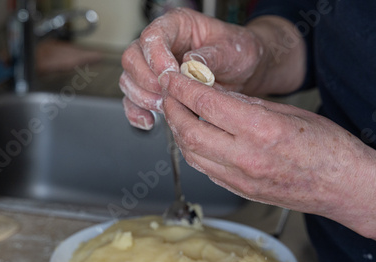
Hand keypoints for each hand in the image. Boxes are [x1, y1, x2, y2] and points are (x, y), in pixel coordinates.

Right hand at [119, 8, 264, 129]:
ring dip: (142, 98)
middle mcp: (161, 45)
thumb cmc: (239, 53)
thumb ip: (212, 55)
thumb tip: (190, 64)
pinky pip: (134, 101)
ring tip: (166, 107)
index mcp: (178, 26)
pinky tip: (149, 121)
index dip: (156, 57)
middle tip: (168, 93)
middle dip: (147, 80)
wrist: (245, 73)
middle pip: (132, 58)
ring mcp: (154, 68)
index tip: (169, 74)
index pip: (153, 36)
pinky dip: (137, 113)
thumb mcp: (233, 50)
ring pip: (129, 80)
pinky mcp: (155, 90)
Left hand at [160, 70, 375, 260]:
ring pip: (192, 155)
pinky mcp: (241, 192)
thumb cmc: (328, 148)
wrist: (344, 188)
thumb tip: (217, 95)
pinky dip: (194, 151)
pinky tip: (196, 139)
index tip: (172, 79)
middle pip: (190, 132)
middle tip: (169, 96)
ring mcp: (242, 180)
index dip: (183, 88)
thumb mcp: (289, 113)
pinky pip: (206, 170)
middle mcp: (247, 158)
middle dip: (173, 110)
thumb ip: (249, 104)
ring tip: (179, 116)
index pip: (207, 105)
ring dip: (179, 133)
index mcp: (262, 130)